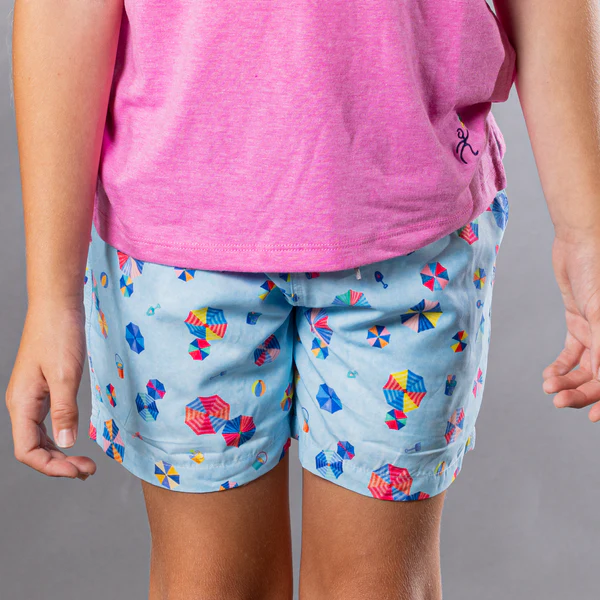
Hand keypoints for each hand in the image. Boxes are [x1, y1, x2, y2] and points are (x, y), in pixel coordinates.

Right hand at [5, 301, 96, 478]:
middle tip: (88, 470)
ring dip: (59, 453)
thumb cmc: (60, 334)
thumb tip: (66, 443)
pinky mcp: (43, 387)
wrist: (57, 305)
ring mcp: (32, 395)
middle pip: (33, 447)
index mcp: (22, 403)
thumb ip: (65, 410)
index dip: (51, 467)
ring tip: (83, 463)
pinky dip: (60, 435)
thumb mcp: (66, 374)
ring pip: (39, 436)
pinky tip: (74, 439)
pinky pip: (46, 421)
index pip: (28, 450)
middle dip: (58, 464)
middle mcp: (22, 403)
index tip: (79, 471)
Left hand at [543, 233, 599, 421]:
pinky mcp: (581, 321)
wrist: (581, 238)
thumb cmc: (599, 268)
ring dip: (568, 380)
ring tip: (548, 386)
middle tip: (557, 400)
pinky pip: (573, 351)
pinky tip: (548, 375)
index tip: (591, 418)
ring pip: (586, 367)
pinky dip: (561, 365)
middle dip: (581, 392)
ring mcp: (599, 329)